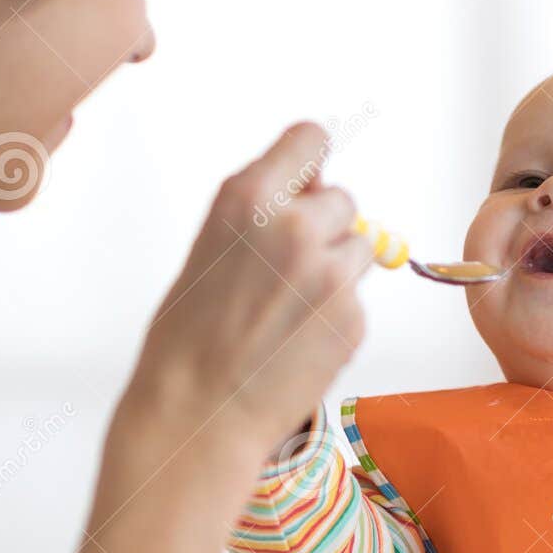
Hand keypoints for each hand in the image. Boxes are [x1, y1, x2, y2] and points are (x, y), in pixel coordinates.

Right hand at [125, 122, 372, 467]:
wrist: (197, 412)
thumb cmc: (190, 338)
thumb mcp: (214, 248)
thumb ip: (264, 214)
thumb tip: (313, 191)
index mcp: (248, 198)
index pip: (310, 140)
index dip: (312, 166)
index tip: (310, 182)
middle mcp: (294, 227)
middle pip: (344, 201)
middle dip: (326, 229)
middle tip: (287, 273)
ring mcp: (330, 273)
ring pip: (362, 247)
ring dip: (339, 270)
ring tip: (290, 310)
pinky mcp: (353, 316)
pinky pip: (359, 299)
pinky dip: (338, 316)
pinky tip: (298, 341)